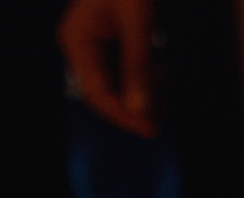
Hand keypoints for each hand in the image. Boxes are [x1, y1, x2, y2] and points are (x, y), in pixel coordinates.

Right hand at [58, 0, 156, 137]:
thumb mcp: (139, 21)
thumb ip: (139, 65)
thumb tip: (141, 110)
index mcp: (77, 40)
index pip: (97, 92)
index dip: (123, 114)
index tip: (150, 129)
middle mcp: (81, 43)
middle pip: (105, 89)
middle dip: (133, 105)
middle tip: (161, 122)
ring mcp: (95, 40)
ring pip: (117, 80)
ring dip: (141, 92)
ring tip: (166, 99)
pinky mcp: (112, 35)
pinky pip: (125, 66)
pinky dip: (143, 74)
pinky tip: (161, 74)